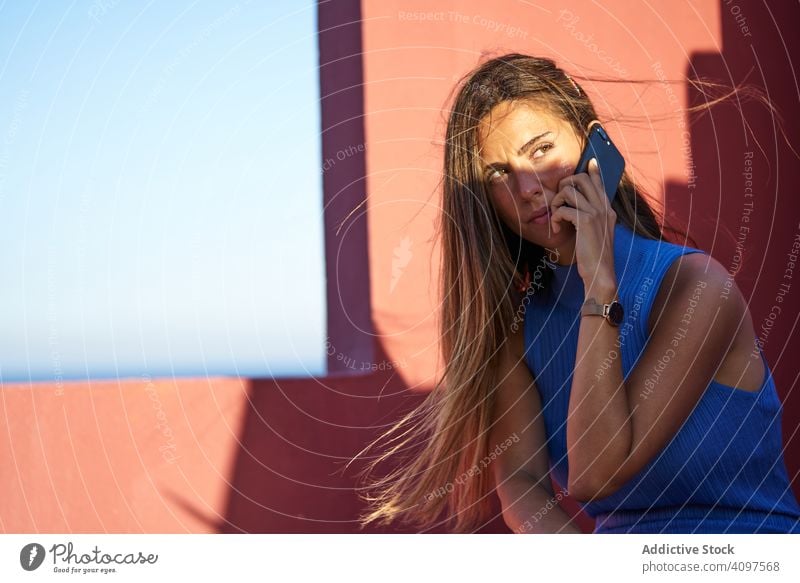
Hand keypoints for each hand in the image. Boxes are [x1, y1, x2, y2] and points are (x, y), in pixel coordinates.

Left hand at [550, 158, 616, 293]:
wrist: (601, 273)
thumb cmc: (595, 256)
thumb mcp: (597, 233)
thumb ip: (591, 218)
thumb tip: (575, 208)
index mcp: (608, 210)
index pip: (600, 183)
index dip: (594, 171)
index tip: (591, 161)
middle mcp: (603, 208)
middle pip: (582, 179)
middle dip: (565, 184)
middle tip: (559, 200)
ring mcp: (595, 213)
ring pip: (569, 191)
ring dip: (556, 202)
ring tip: (556, 217)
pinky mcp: (585, 221)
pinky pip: (563, 209)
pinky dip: (555, 218)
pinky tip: (556, 229)